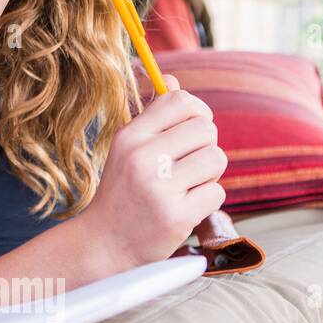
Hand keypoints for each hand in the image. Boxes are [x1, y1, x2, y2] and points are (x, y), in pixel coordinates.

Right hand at [82, 74, 226, 272]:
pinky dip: (207, 200)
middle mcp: (143, 158)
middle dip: (205, 146)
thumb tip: (172, 79)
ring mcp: (160, 188)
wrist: (105, 244)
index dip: (196, 111)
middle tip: (187, 164)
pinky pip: (217, 192)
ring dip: (209, 174)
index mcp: (129, 137)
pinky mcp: (177, 216)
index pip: (179, 100)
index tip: (191, 129)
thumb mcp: (125, 149)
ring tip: (186, 186)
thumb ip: (151, 116)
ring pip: (216, 158)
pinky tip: (185, 206)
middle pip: (206, 128)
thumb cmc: (121, 192)